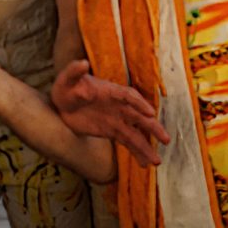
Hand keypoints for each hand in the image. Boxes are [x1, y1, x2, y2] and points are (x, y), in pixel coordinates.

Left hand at [50, 61, 169, 166]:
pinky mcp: (111, 131)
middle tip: (165, 139)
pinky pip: (127, 142)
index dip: (139, 104)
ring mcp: (116, 119)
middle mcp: (117, 106)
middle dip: (152, 127)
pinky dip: (136, 152)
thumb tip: (82, 63)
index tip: (150, 113)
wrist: (61, 104)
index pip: (128, 96)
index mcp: (110, 91)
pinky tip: (144, 164)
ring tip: (157, 161)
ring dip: (146, 146)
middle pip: (139, 116)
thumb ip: (74, 72)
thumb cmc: (66, 87)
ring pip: (135, 133)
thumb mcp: (67, 79)